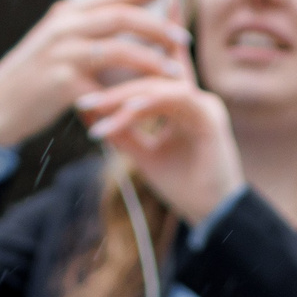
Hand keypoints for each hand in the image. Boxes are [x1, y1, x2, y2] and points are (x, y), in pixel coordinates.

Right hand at [0, 0, 190, 148]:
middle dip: (158, 27)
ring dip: (151, 61)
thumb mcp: (60, 44)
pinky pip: (104, 90)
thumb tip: (128, 22)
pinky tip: (147, 109)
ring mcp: (62, 53)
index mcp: (69, 14)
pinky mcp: (61, 83)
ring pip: (118, 50)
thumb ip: (90, 31)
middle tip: (184, 39)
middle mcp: (65, 27)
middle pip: (121, 17)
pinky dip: (128, 99)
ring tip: (176, 72)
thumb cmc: (35, 78)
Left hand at [81, 74, 243, 224]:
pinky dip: (150, 102)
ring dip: (126, 96)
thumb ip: (122, 133)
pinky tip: (126, 111)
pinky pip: (176, 98)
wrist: (214, 215)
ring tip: (98, 108)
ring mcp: (204, 105)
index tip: (82, 98)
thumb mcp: (145, 156)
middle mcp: (195, 100)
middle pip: (150, 80)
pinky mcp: (210, 116)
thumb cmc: (184, 187)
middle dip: (114, 91)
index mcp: (181, 106)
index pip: (148, 81)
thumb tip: (88, 113)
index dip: (115, 83)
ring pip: (159, 86)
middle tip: (84, 103)